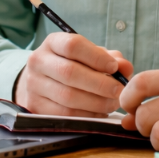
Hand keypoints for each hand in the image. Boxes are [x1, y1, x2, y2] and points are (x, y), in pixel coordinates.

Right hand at [15, 33, 133, 116]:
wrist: (42, 81)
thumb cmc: (72, 65)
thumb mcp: (89, 56)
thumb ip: (109, 58)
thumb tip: (125, 67)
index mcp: (53, 42)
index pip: (73, 45)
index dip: (96, 57)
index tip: (114, 67)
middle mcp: (38, 61)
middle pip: (70, 72)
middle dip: (99, 84)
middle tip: (118, 91)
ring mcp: (33, 85)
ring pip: (67, 96)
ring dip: (96, 102)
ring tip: (112, 103)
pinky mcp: (35, 106)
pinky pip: (64, 114)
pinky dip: (87, 115)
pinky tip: (99, 112)